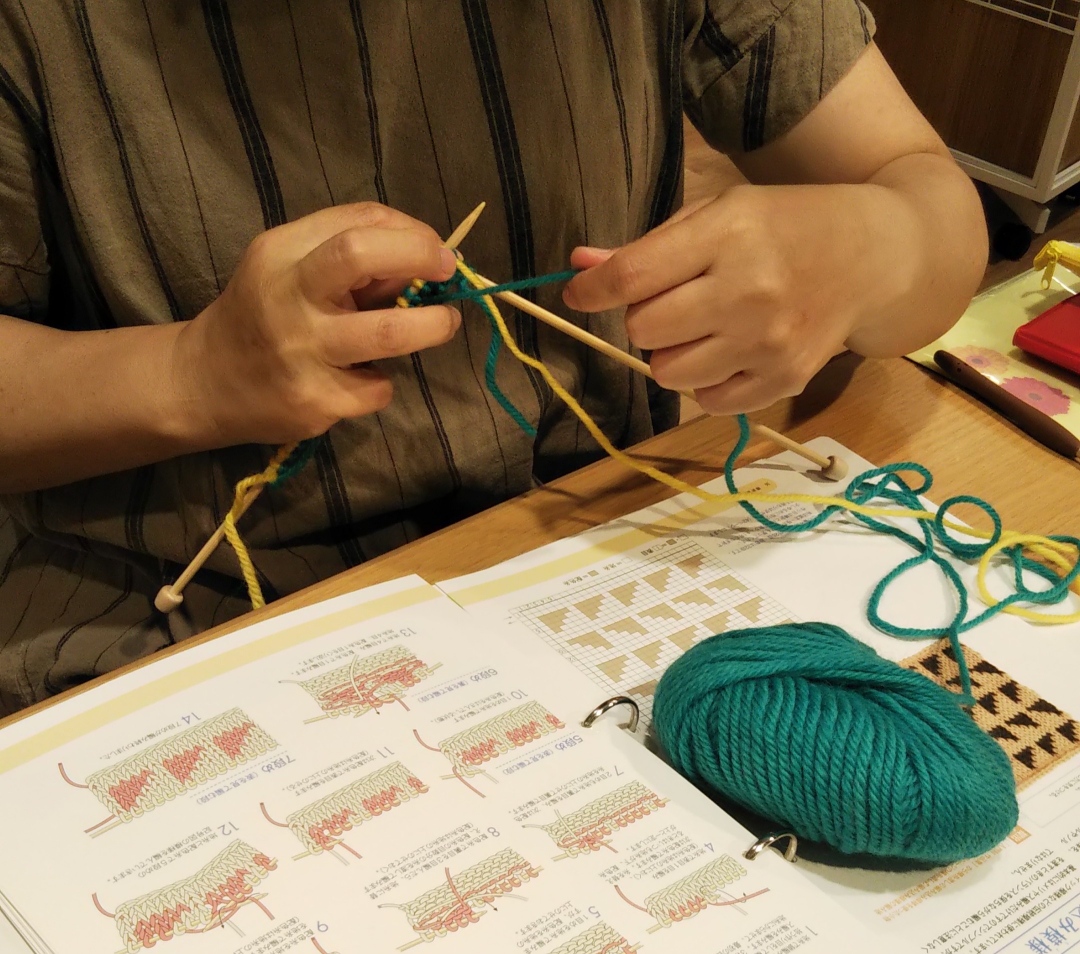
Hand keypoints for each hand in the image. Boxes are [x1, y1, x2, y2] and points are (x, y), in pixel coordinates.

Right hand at [174, 202, 459, 446]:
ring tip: (441, 325)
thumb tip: (425, 257)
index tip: (437, 250)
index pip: (357, 221)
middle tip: (449, 273)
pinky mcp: (313, 401)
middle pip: (359, 254)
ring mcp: (300, 353)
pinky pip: (375, 389)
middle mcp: (287, 297)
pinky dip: (380, 382)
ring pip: (389, 333)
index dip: (412, 231)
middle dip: (420, 256)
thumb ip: (349, 255)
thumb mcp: (290, 268)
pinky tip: (357, 379)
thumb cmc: (263, 314)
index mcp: (281, 253)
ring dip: (432, 327)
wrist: (204, 382)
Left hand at [563, 183, 915, 415]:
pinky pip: (706, 402)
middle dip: (644, 318)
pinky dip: (705, 382)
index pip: (632, 276)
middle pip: (644, 330)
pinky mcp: (784, 379)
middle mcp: (748, 291)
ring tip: (702, 328)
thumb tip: (579, 268)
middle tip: (673, 301)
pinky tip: (729, 351)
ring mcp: (768, 342)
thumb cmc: (785, 226)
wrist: (873, 255)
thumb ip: (648, 247)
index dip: (593, 290)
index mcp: (728, 234)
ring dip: (670, 354)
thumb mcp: (719, 214)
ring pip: (667, 373)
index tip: (581, 293)